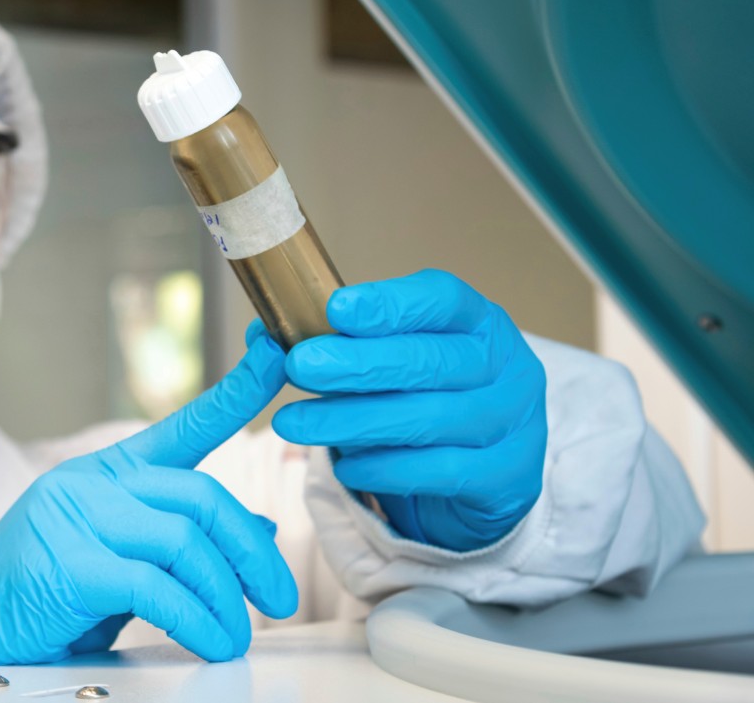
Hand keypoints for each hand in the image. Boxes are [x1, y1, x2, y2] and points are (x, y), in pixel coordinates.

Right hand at [0, 333, 297, 671]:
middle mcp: (90, 484)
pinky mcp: (63, 563)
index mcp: (107, 474)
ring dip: (226, 595)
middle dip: (251, 551)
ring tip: (238, 635)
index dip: (234, 393)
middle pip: (199, 495)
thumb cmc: (44, 600)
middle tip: (278, 598)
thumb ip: (183, 544)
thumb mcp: (124, 566)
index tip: (274, 354)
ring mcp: (73, 518)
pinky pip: (153, 586)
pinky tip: (210, 641)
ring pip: (183, 540)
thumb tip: (255, 528)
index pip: (182, 427)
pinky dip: (196, 619)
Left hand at [271, 269, 546, 551]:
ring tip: (293, 422)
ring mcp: (513, 423)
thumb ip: (342, 342)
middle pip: (428, 361)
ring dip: (352, 420)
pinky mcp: (506, 476)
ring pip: (426, 419)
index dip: (387, 305)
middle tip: (298, 366)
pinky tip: (344, 466)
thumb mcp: (397, 360)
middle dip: (356, 364)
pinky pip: (438, 471)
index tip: (333, 309)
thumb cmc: (432, 399)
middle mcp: (507, 366)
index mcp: (480, 322)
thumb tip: (263, 333)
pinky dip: (385, 467)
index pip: (440, 300)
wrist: (489, 471)